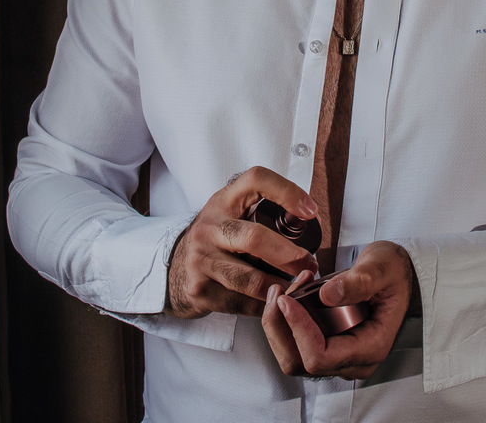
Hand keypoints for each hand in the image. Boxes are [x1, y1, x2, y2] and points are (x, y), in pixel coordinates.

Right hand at [166, 167, 320, 318]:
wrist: (174, 269)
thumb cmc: (216, 239)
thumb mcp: (233, 214)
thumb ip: (264, 212)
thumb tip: (311, 221)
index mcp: (224, 202)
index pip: (255, 180)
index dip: (287, 192)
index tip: (310, 211)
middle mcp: (209, 228)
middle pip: (254, 238)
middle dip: (290, 255)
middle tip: (310, 264)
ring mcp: (201, 260)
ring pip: (250, 279)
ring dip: (282, 286)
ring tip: (298, 285)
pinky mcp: (200, 290)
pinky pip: (242, 303)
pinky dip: (264, 304)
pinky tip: (274, 300)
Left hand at [261, 240, 416, 379]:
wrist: (397, 275)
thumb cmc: (393, 273)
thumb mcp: (382, 268)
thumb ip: (359, 281)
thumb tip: (328, 296)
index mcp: (370, 347)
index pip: (320, 357)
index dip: (298, 330)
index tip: (287, 300)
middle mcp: (354, 361)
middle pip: (299, 362)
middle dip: (280, 328)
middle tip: (279, 292)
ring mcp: (340, 357)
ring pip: (293, 357)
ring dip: (279, 325)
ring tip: (285, 289)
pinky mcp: (329, 347)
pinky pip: (296, 346)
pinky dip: (285, 323)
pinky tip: (291, 295)